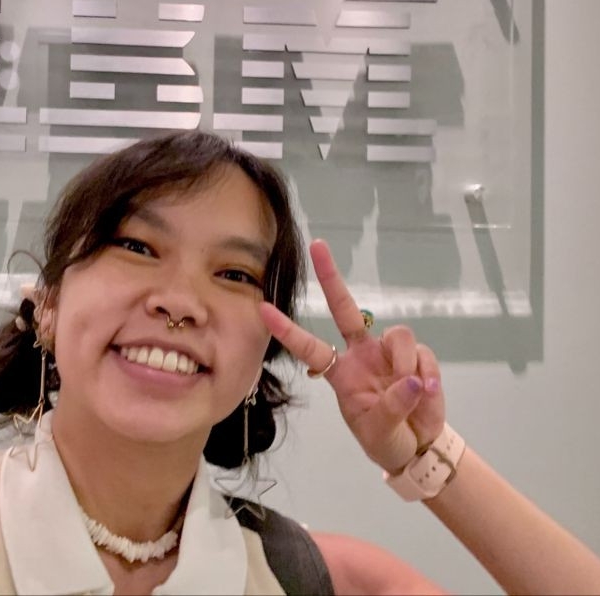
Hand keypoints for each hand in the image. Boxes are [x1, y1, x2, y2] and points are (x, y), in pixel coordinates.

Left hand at [260, 240, 444, 473]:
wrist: (418, 446)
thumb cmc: (385, 438)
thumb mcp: (379, 432)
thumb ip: (391, 409)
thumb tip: (411, 382)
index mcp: (340, 371)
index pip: (309, 347)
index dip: (288, 330)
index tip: (263, 308)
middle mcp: (361, 353)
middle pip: (345, 307)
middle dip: (331, 276)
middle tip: (317, 245)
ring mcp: (389, 352)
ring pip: (397, 334)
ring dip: (405, 363)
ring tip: (414, 393)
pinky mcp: (418, 357)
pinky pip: (423, 354)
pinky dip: (428, 374)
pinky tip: (429, 394)